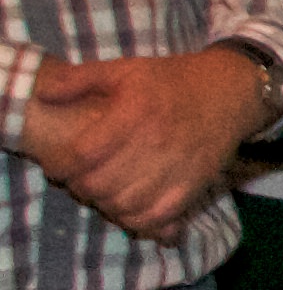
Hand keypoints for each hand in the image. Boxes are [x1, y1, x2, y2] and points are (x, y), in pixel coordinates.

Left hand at [23, 49, 264, 240]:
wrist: (231, 92)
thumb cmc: (172, 80)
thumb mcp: (126, 69)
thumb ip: (81, 79)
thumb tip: (44, 94)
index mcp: (135, 113)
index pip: (84, 155)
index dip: (62, 166)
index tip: (59, 166)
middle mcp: (156, 143)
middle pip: (101, 185)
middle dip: (82, 188)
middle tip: (82, 180)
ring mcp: (178, 167)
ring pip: (126, 206)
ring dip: (107, 205)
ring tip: (105, 193)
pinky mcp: (195, 184)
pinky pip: (158, 217)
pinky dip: (138, 220)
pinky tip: (131, 209)